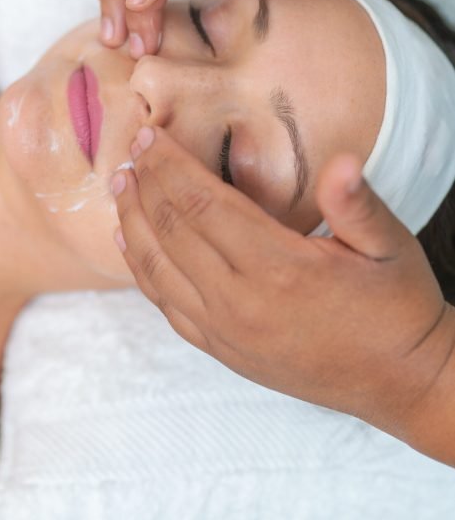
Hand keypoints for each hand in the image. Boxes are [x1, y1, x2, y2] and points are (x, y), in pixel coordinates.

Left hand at [111, 126, 454, 459]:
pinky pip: (165, 304)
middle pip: (172, 230)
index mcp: (279, 268)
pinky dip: (141, 269)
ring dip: (132, 222)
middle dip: (145, 184)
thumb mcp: (391, 249)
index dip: (169, 165)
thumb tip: (341, 160)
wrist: (400, 383)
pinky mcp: (219, 349)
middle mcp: (239, 301)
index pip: (202, 204)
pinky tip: (126, 243)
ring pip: (158, 267)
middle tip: (129, 151)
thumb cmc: (397, 310)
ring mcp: (224, 330)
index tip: (148, 135)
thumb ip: (358, 204)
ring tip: (119, 186)